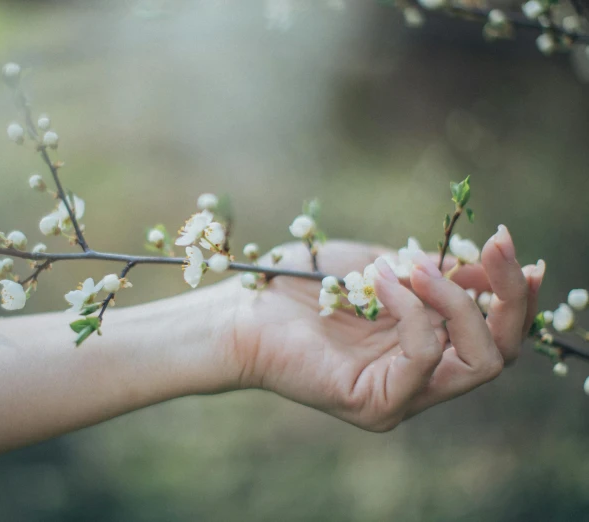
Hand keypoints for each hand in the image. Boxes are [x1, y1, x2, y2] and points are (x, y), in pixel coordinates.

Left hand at [230, 228, 543, 431]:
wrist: (242, 307)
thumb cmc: (302, 285)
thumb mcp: (379, 267)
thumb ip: (431, 274)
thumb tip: (487, 268)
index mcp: (421, 345)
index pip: (491, 332)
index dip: (513, 291)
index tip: (510, 245)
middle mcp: (419, 378)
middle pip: (500, 353)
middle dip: (509, 295)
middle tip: (498, 248)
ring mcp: (401, 396)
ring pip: (478, 360)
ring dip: (456, 300)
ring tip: (413, 265)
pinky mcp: (376, 403)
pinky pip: (423, 356)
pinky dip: (412, 310)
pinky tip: (381, 279)